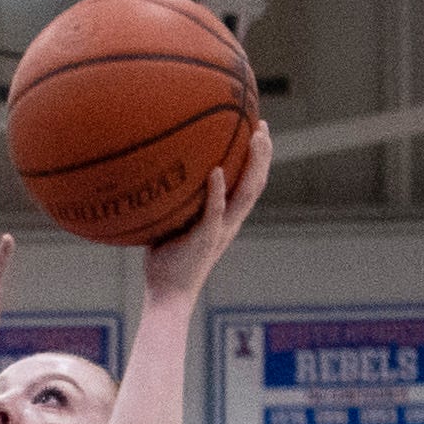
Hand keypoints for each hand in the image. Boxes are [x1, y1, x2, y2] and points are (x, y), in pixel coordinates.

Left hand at [142, 120, 269, 300]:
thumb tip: (160, 178)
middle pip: (256, 184)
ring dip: (252, 164)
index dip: (258, 160)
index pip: (250, 186)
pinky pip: (213, 212)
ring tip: (254, 137)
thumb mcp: (175, 227)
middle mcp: (229, 224)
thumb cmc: (166, 263)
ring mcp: (219, 231)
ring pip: (245, 194)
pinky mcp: (204, 239)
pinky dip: (217, 191)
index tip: (259, 133)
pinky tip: (216, 170)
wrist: (168, 296)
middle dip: (263, 154)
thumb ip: (178, 205)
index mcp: (226, 221)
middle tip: (263, 126)